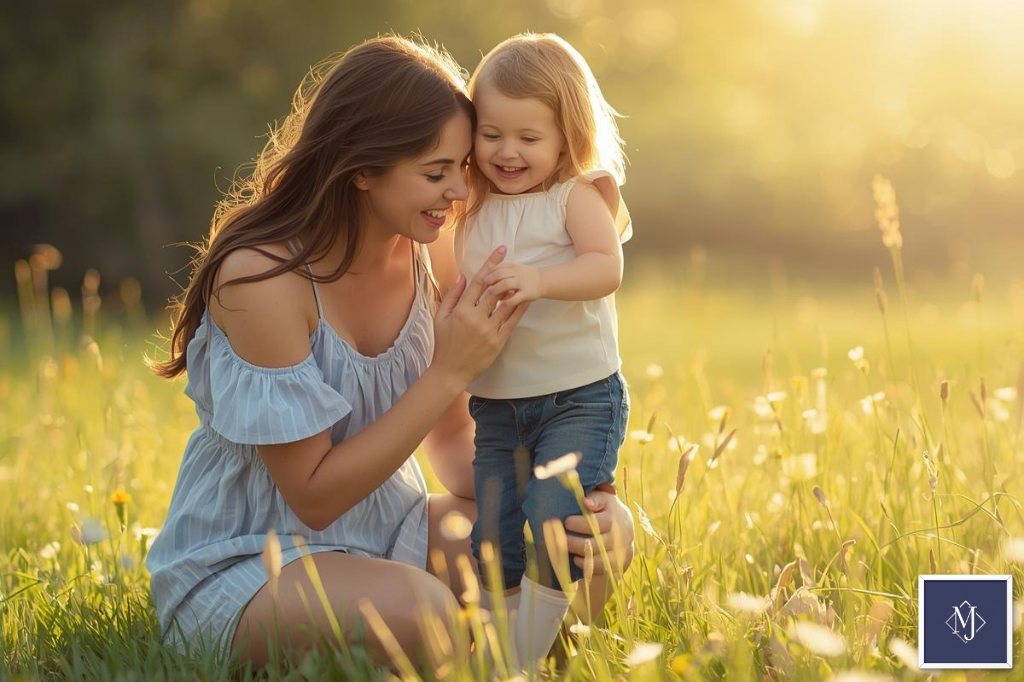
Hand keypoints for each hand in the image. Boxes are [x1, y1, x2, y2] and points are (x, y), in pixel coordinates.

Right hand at [431, 246, 530, 386]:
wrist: (451, 371)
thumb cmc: (444, 344)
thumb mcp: (440, 318)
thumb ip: (451, 296)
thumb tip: (462, 277)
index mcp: (461, 310)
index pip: (478, 282)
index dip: (490, 264)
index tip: (499, 251)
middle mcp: (476, 318)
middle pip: (494, 290)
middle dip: (504, 273)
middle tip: (512, 259)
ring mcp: (488, 330)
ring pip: (506, 305)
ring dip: (514, 290)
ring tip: (522, 278)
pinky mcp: (498, 341)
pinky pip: (511, 322)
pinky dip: (519, 309)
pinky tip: (525, 300)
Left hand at [482, 261, 543, 306]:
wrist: (542, 280)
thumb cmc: (523, 276)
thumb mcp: (511, 268)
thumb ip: (499, 269)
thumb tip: (482, 276)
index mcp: (511, 265)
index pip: (496, 266)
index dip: (487, 272)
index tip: (480, 278)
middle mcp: (516, 272)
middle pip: (499, 273)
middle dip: (489, 279)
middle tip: (482, 287)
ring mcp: (522, 282)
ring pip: (506, 284)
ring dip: (496, 288)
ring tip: (489, 294)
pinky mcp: (527, 293)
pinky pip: (514, 298)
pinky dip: (506, 300)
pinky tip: (500, 304)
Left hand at [563, 488, 634, 576]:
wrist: (627, 529)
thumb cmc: (608, 511)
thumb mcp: (604, 500)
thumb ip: (595, 498)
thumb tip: (585, 502)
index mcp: (615, 518)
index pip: (597, 523)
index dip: (580, 524)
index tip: (567, 522)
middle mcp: (620, 536)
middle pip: (596, 544)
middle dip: (575, 543)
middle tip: (561, 540)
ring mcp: (621, 552)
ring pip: (599, 560)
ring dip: (581, 557)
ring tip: (567, 551)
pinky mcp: (619, 565)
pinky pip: (603, 570)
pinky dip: (589, 568)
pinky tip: (577, 561)